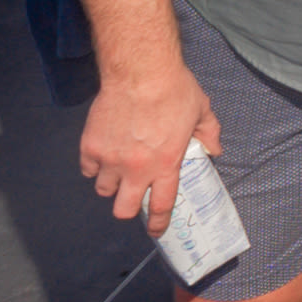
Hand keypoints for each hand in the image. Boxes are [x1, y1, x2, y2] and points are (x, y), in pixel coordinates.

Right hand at [76, 63, 218, 229]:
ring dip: (110, 185)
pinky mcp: (90, 146)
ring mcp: (110, 159)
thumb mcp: (202, 110)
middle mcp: (136, 168)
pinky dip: (93, 166)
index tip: (157, 230)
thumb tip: (214, 150)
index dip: (159, 222)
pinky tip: (102, 155)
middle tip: (132, 196)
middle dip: (128, 208)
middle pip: (123, 209)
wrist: (140, 71)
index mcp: (166, 164)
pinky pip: (87, 168)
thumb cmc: (174, 89)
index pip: (161, 205)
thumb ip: (209, 134)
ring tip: (117, 170)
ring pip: (103, 190)